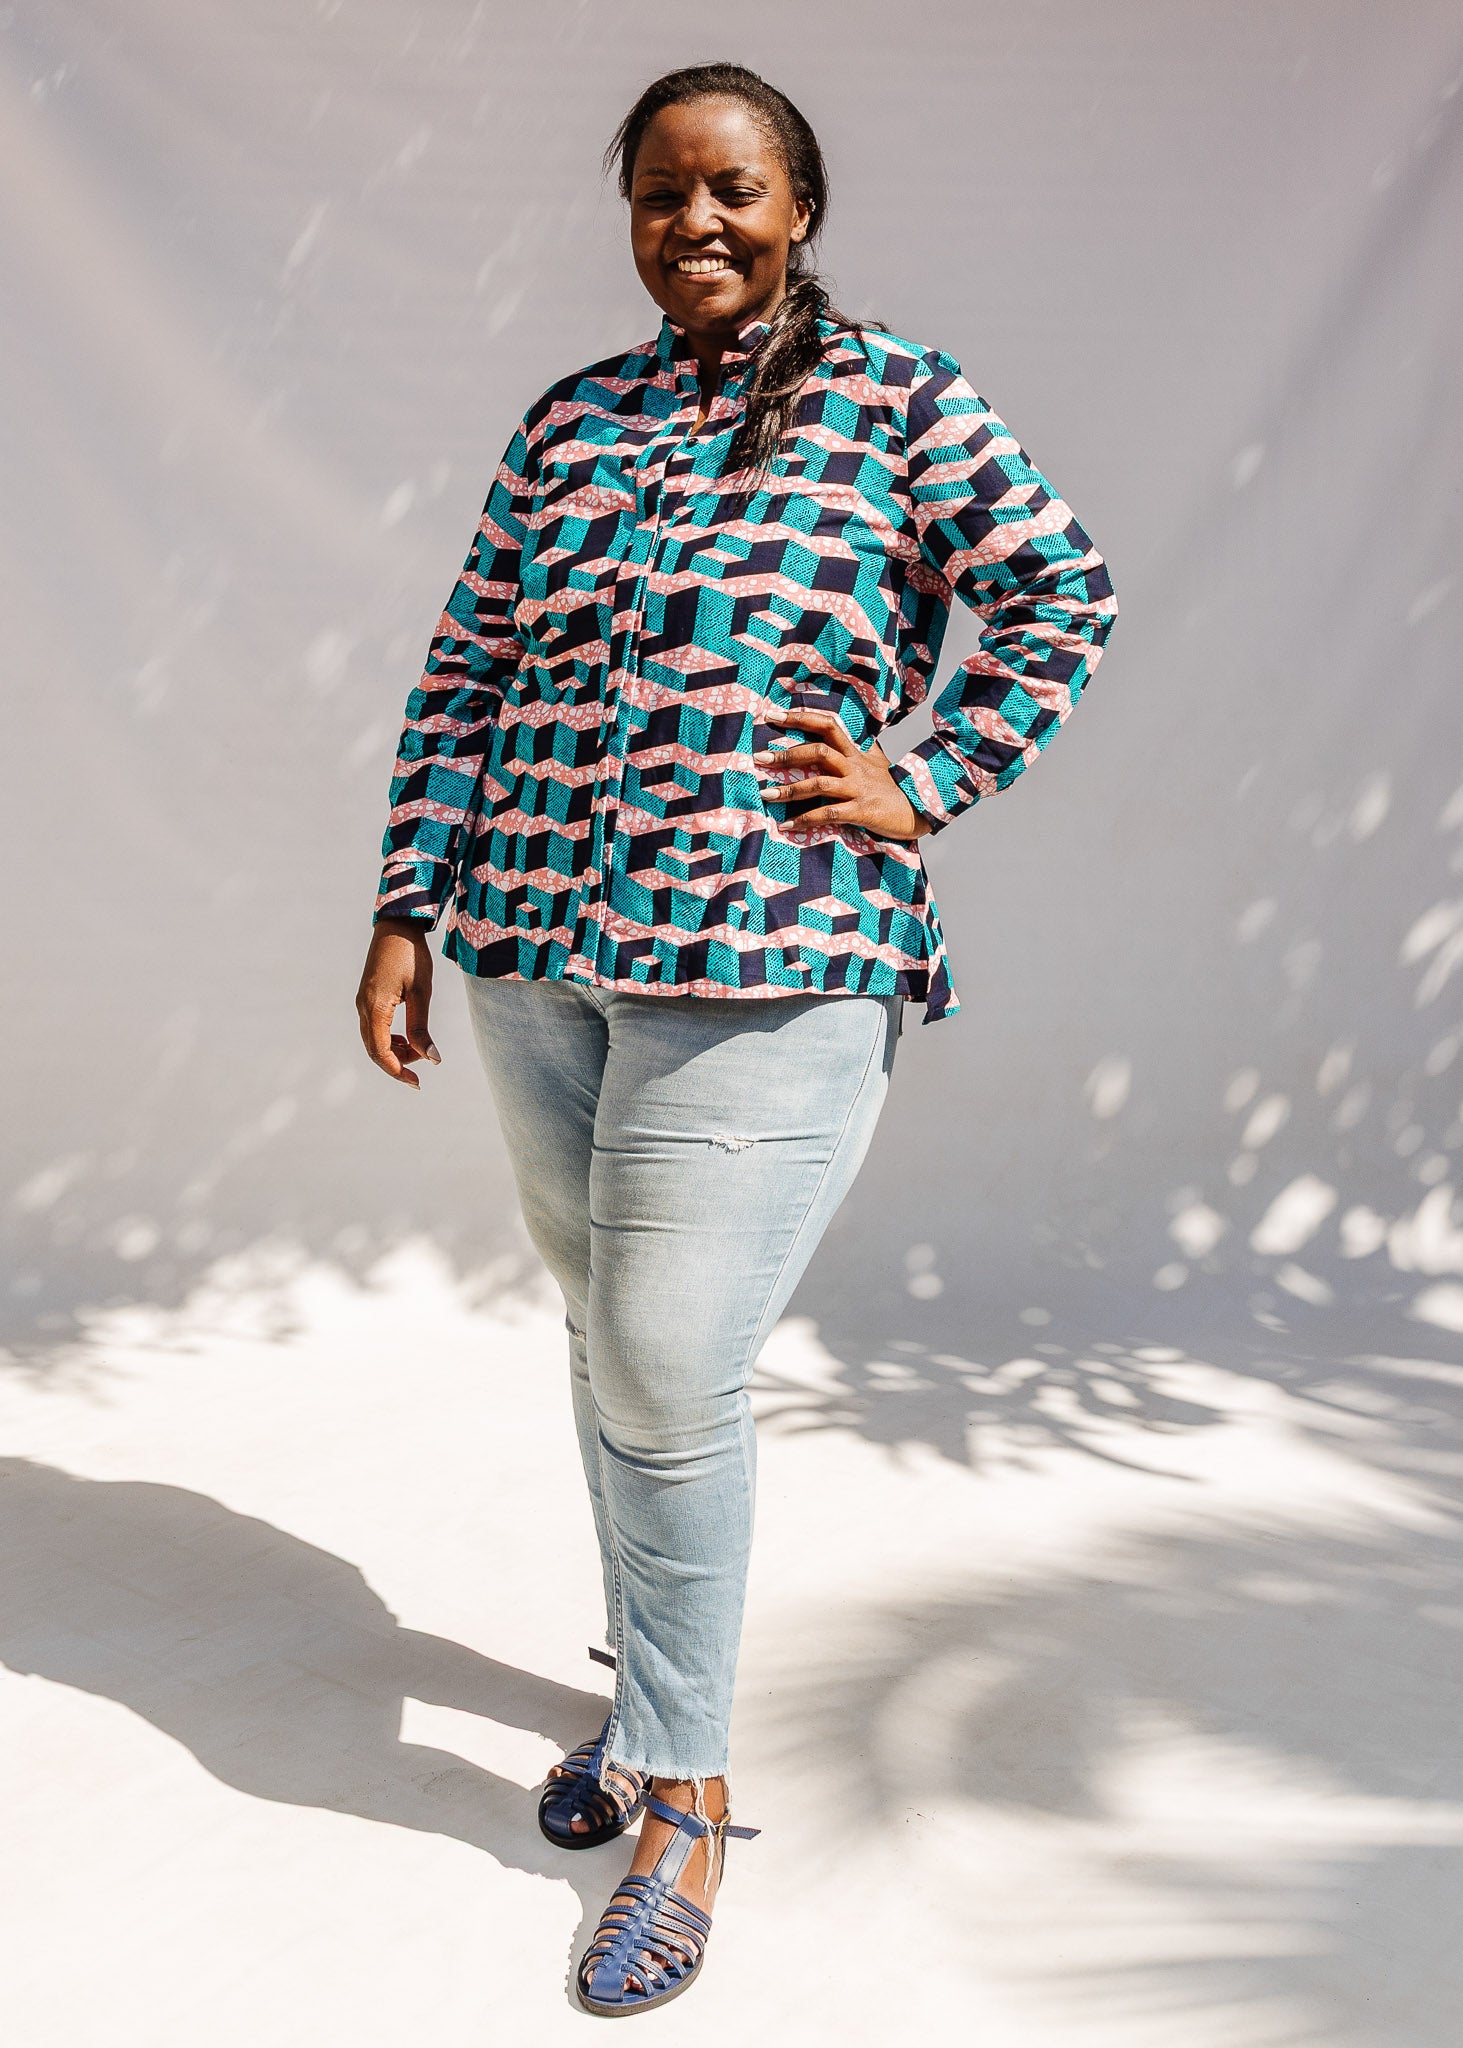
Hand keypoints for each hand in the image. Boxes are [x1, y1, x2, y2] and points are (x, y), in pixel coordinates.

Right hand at [355, 919, 440, 1087]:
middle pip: (374, 1049)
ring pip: (372, 1040)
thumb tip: (432, 1060)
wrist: (397, 926)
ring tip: (417, 1051)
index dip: (397, 1071)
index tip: (417, 1082)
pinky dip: (388, 1039)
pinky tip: (406, 1038)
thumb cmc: (412, 956)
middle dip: (396, 1064)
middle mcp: (363, 1007)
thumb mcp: (422, 993)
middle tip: (419, 1074)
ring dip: (393, 1051)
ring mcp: (363, 1002)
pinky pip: (373, 1028)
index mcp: (374, 1008)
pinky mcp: (367, 997)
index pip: (380, 1051)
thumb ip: (422, 1028)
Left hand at [753, 707, 933, 840]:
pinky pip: (828, 814)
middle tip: (759, 758)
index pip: (827, 726)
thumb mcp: (878, 763)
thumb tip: (857, 732)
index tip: (771, 715)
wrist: (919, 811)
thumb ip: (862, 749)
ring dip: (789, 790)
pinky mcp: (861, 811)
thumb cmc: (893, 789)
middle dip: (787, 755)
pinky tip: (786, 825)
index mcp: (855, 753)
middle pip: (818, 751)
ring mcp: (858, 789)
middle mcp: (854, 767)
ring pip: (819, 783)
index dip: (800, 717)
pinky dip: (805, 820)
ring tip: (765, 794)